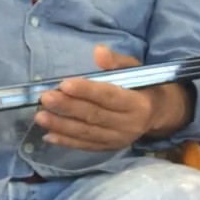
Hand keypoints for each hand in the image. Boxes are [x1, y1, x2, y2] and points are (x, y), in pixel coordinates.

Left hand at [35, 46, 191, 150]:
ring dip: (62, 126)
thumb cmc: (143, 86)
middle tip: (45, 98)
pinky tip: (49, 136)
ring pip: (87, 133)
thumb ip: (116, 61)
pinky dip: (67, 142)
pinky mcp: (109, 148)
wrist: (159, 114)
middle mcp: (128, 125)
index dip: (87, 91)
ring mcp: (118, 140)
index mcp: (137, 103)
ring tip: (40, 117)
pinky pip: (86, 146)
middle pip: (94, 116)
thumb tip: (98, 51)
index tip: (64, 84)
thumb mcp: (135, 69)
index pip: (109, 97)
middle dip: (68, 107)